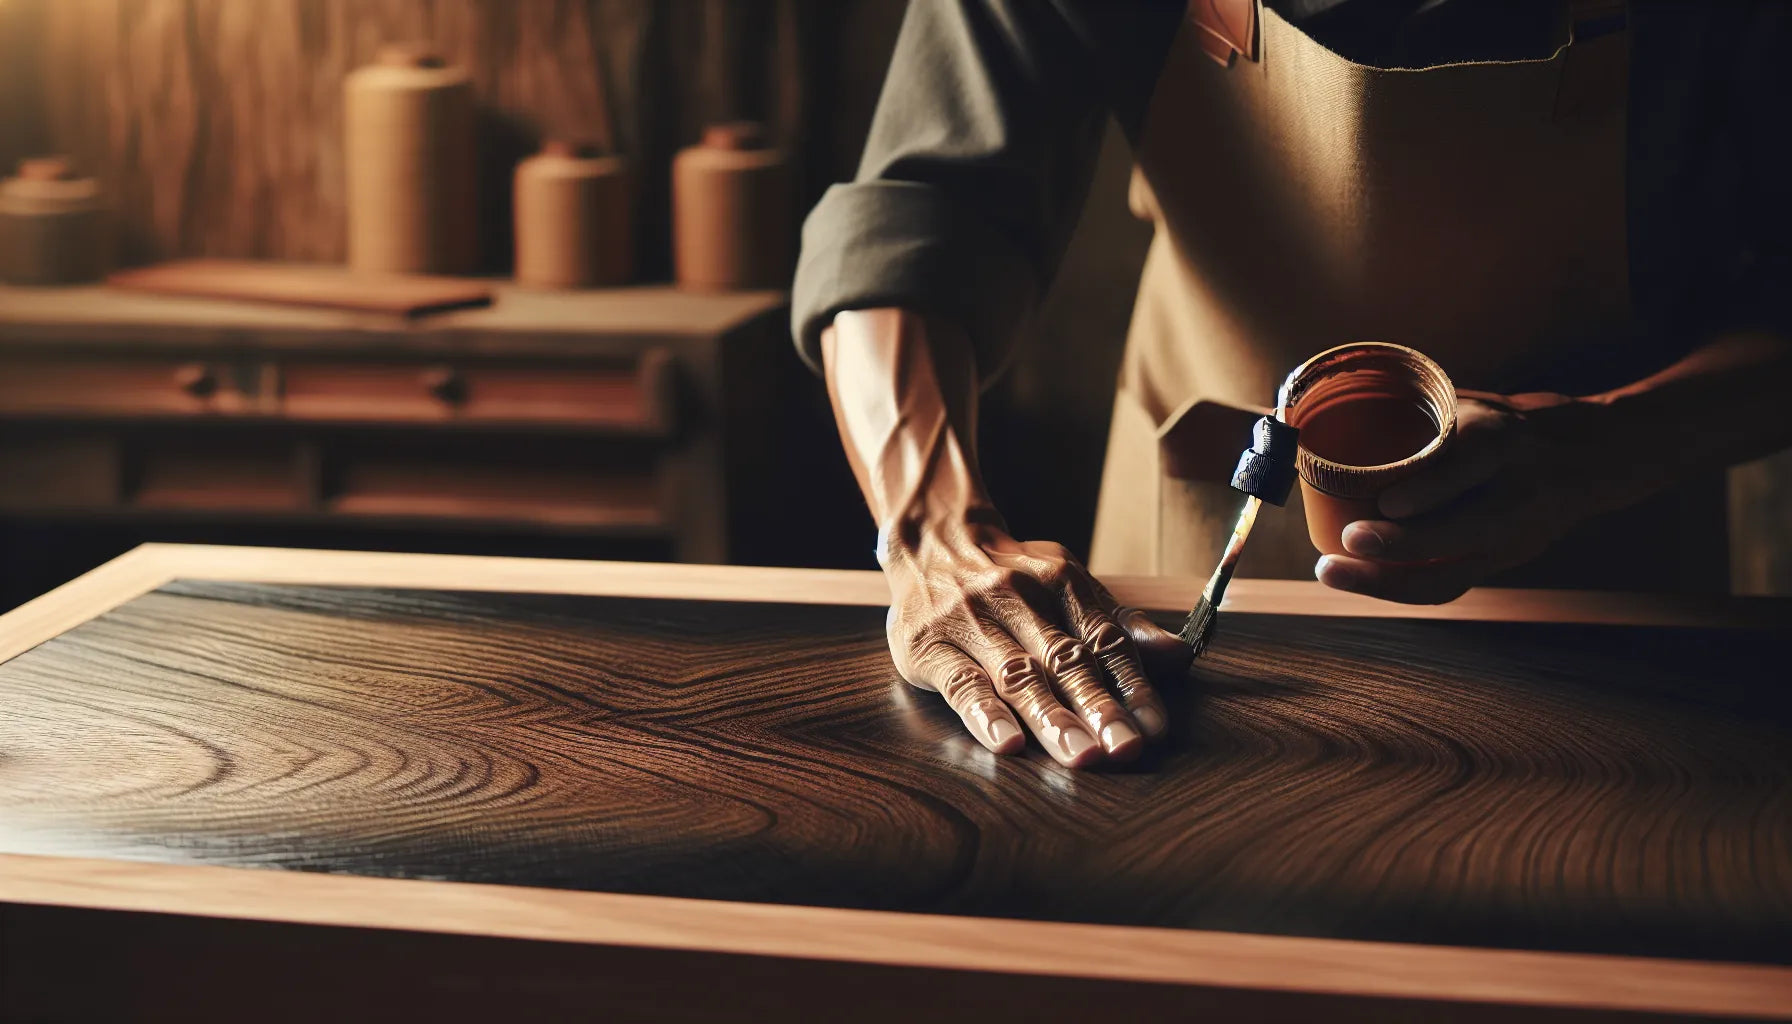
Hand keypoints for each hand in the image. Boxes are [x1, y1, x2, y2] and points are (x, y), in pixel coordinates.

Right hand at [882, 514, 1186, 765]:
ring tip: (1081, 754)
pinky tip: (1008, 743)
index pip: (1104, 641)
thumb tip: (1178, 653)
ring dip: (1052, 718)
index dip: (1132, 685)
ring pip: (1019, 675)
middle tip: (1126, 749)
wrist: (931, 541)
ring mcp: (972, 622)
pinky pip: (962, 683)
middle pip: (1066, 661)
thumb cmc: (1010, 575)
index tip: (1154, 728)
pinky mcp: (931, 647)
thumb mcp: (1067, 583)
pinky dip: (987, 714)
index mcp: (1060, 585)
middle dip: (1100, 708)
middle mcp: (1019, 600)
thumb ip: (1119, 624)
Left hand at [1315, 391, 1626, 603]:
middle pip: (1467, 528)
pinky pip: (1447, 584)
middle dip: (1406, 542)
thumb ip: (1415, 410)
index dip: (1433, 488)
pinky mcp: (1499, 562)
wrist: (1587, 459)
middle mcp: (1514, 492)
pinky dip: (1399, 587)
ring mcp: (1510, 537)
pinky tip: (1357, 582)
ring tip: (1334, 572)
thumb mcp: (1473, 404)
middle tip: (1350, 541)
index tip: (1388, 501)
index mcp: (1506, 442)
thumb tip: (1320, 405)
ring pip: (1453, 572)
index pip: (1475, 465)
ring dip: (1389, 580)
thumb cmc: (1505, 424)